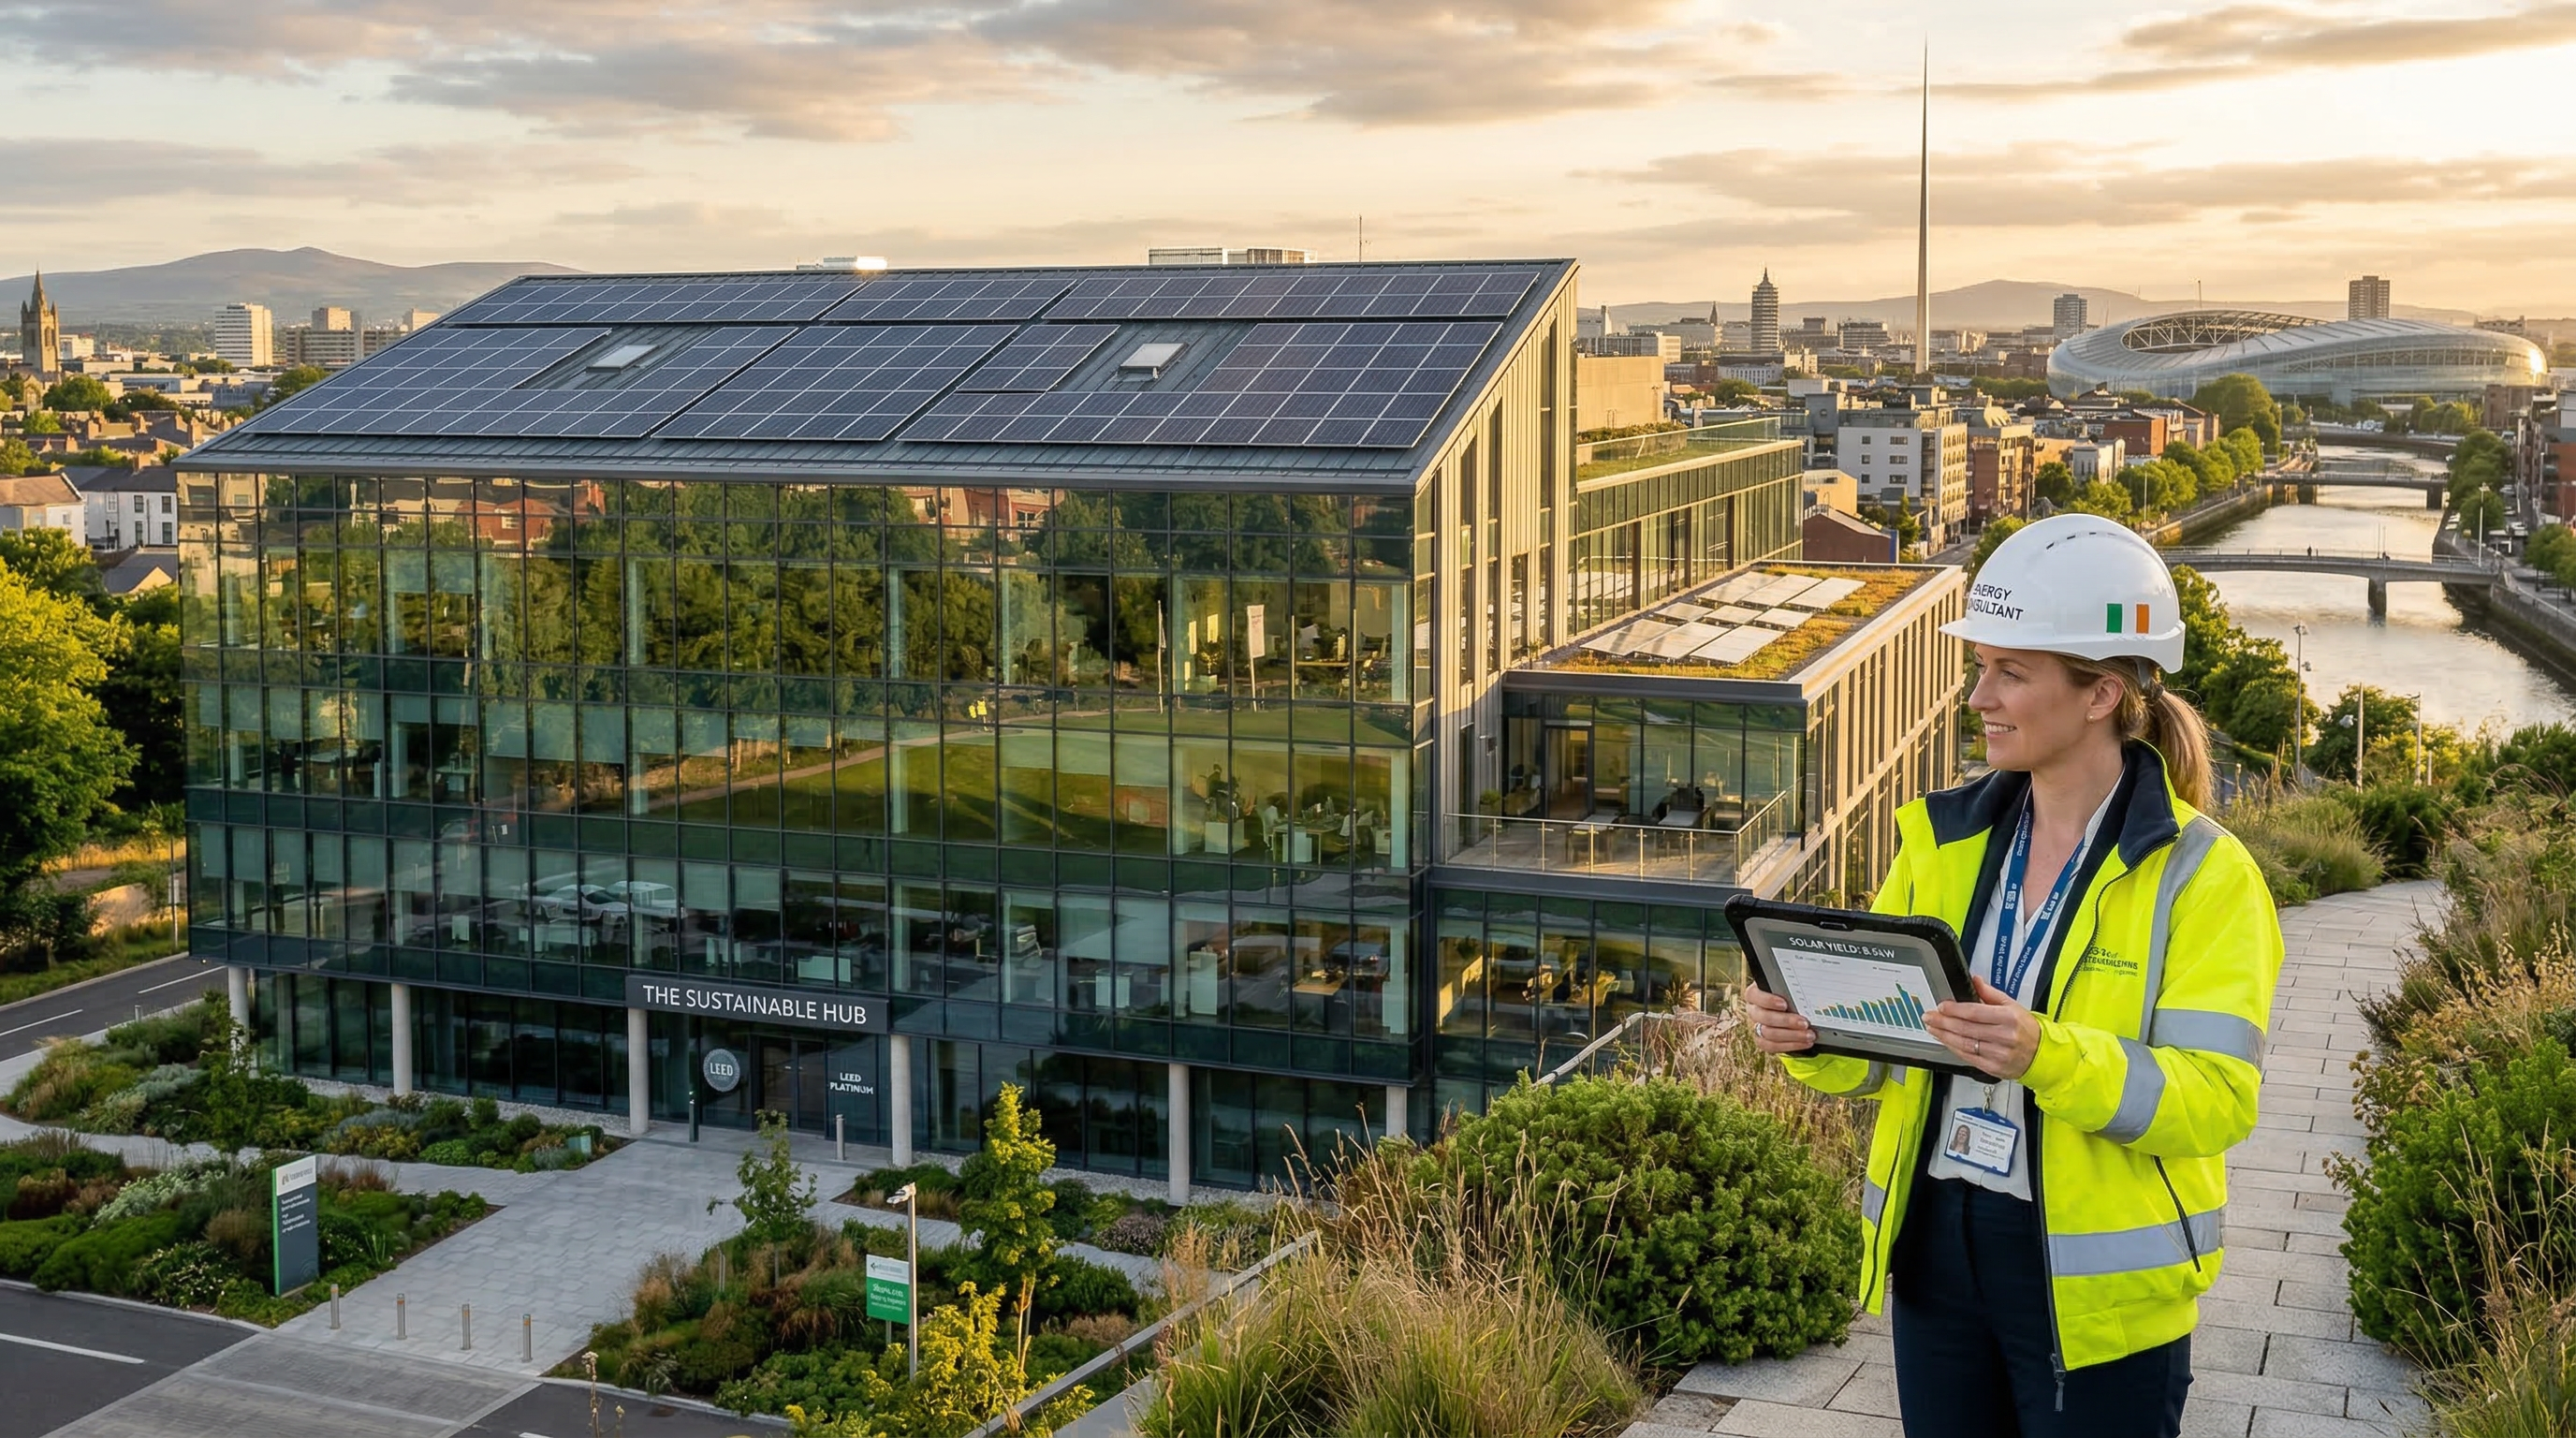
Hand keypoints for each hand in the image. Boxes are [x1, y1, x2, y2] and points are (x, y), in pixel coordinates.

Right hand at [1740, 983, 1814, 1055]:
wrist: (1795, 1010)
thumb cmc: (1792, 994)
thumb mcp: (1792, 987)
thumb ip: (1793, 985)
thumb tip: (1806, 985)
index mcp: (1755, 993)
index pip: (1753, 995)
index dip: (1767, 1000)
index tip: (1784, 1004)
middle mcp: (1754, 1010)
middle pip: (1763, 1017)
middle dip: (1785, 1021)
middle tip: (1805, 1023)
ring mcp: (1757, 1026)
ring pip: (1767, 1034)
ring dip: (1791, 1035)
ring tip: (1809, 1035)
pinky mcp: (1763, 1041)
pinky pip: (1772, 1046)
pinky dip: (1790, 1045)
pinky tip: (1805, 1043)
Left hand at [1926, 976, 2040, 1078]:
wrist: (2042, 1055)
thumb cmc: (2027, 1029)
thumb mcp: (2013, 1006)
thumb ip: (1991, 994)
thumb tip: (1975, 980)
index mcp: (2009, 1018)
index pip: (1975, 1013)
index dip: (1955, 1009)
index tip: (1941, 1006)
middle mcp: (2004, 1037)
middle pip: (1966, 1029)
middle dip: (1943, 1022)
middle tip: (1929, 1016)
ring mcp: (1999, 1054)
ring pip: (1965, 1044)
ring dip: (1944, 1036)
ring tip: (1932, 1028)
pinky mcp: (1994, 1067)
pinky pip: (1969, 1057)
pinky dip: (1954, 1048)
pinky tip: (1945, 1041)